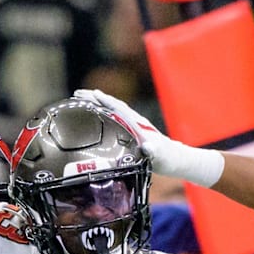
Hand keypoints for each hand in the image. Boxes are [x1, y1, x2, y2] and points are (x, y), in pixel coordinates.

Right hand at [73, 89, 224, 186]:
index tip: (89, 94)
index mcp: (137, 124)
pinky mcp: (130, 131)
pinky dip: (101, 113)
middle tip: (76, 94)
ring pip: (111, 110)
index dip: (103, 100)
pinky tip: (93, 117)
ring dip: (96, 104)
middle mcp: (133, 121)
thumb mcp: (159, 156)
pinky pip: (112, 118)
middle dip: (94, 98)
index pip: (117, 107)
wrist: (176, 159)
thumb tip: (148, 146)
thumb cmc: (167, 158)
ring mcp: (132, 125)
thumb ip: (153, 151)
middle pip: (111, 105)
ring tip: (81, 101)